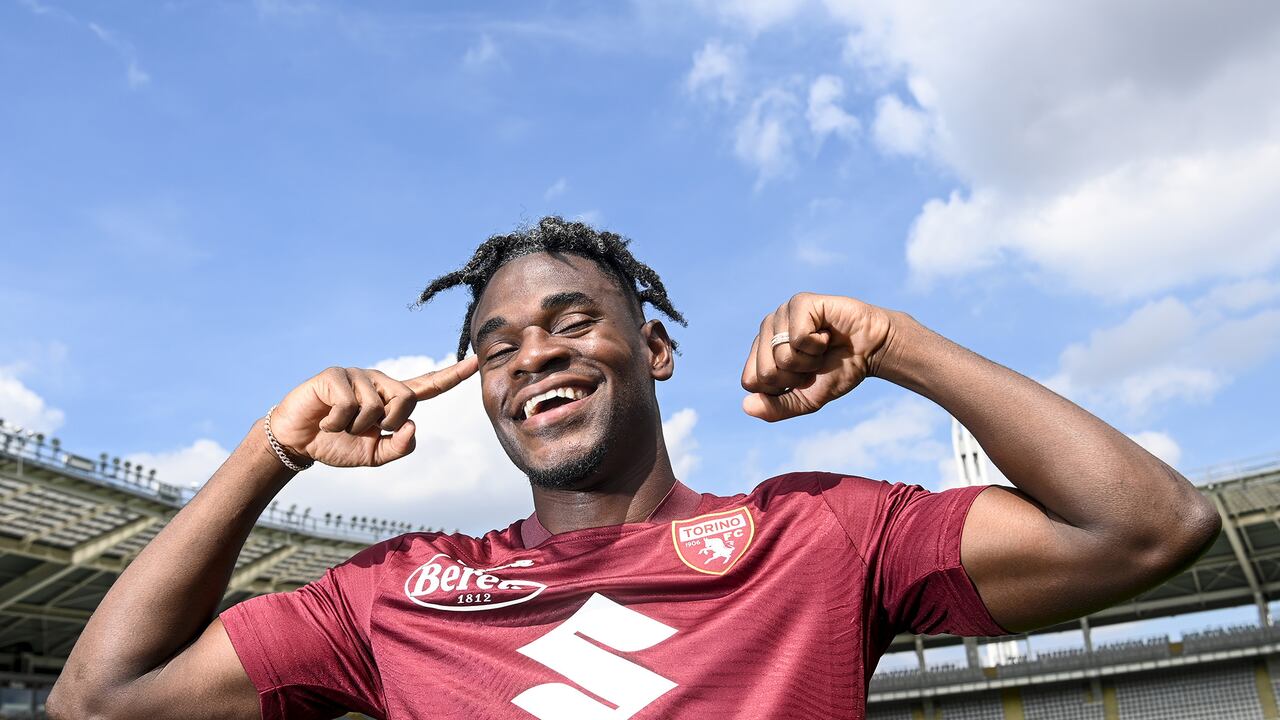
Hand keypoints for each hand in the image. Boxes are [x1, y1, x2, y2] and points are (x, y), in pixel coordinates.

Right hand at [267, 356, 478, 467]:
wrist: (299, 443)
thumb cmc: (337, 445)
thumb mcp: (374, 455)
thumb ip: (399, 446)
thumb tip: (412, 425)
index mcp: (392, 399)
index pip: (428, 385)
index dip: (452, 376)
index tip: (476, 362)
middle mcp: (379, 382)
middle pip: (407, 399)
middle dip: (387, 423)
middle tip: (363, 430)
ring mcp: (357, 375)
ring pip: (375, 404)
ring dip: (355, 426)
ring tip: (339, 424)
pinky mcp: (335, 375)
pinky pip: (349, 403)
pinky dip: (336, 422)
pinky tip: (326, 420)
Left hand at [741, 293, 894, 421]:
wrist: (871, 351)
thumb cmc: (837, 371)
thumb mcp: (806, 399)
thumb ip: (776, 408)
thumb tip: (746, 406)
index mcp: (762, 351)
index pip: (751, 381)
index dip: (782, 388)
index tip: (802, 377)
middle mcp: (767, 329)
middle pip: (765, 372)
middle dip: (796, 376)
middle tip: (814, 361)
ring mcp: (781, 314)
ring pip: (782, 356)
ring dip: (810, 360)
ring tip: (822, 346)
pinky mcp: (799, 302)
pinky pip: (798, 338)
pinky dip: (819, 344)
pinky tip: (827, 333)